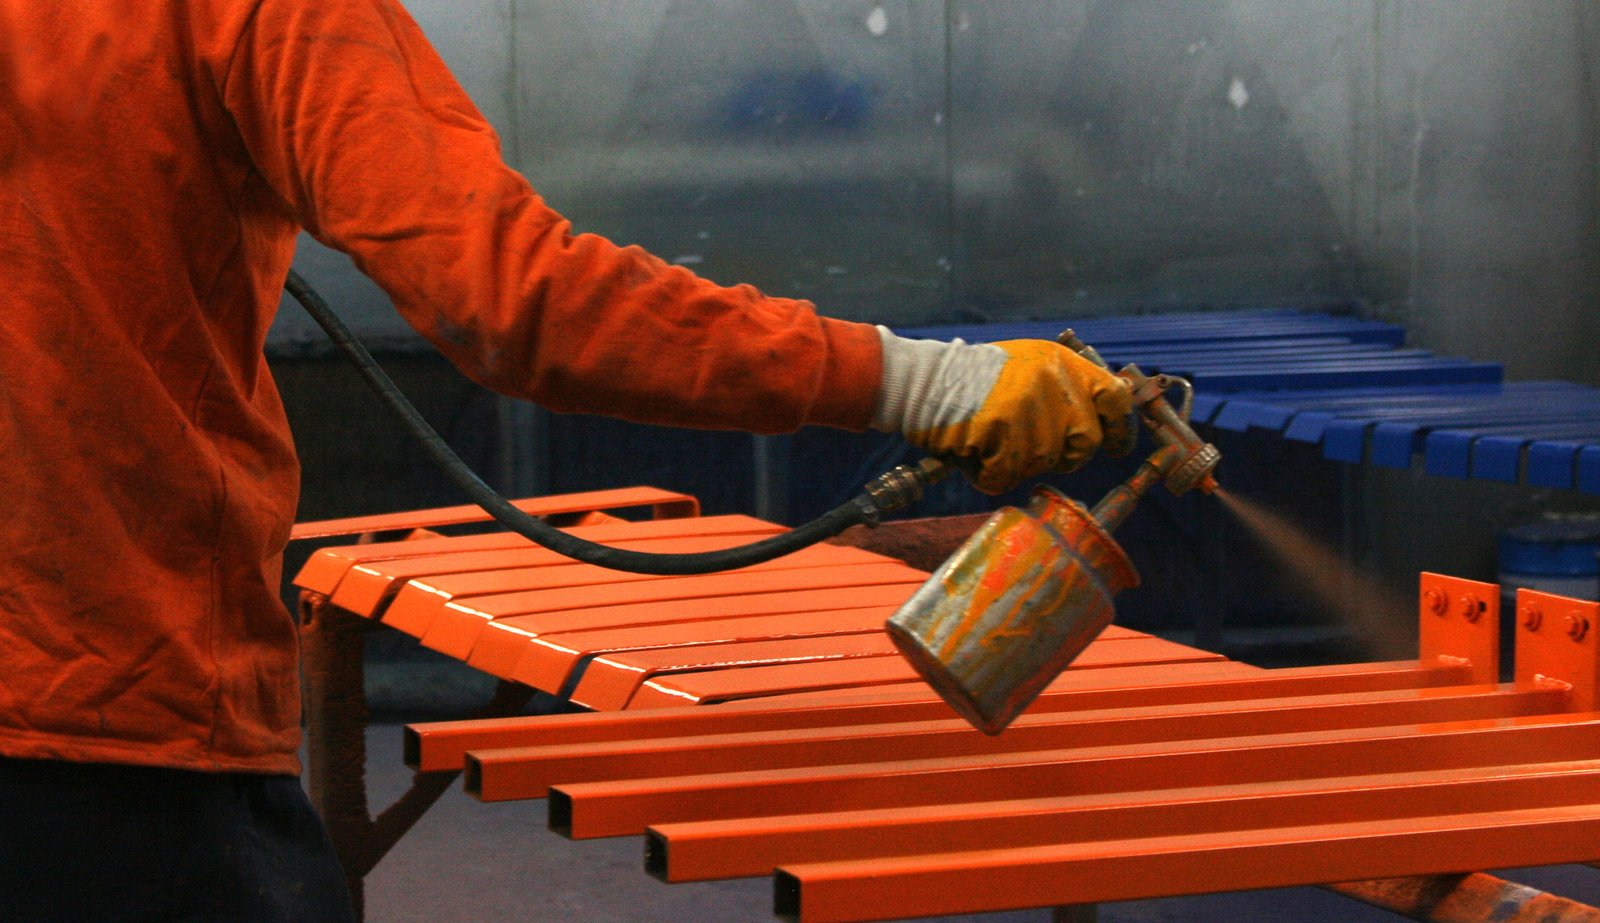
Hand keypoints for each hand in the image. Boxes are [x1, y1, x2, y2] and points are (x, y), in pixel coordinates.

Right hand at [872, 330, 1133, 493]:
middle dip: (1063, 455)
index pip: (1115, 399)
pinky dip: (989, 473)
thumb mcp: (1031, 365)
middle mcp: (1055, 385)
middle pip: (1085, 443)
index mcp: (1064, 364)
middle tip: (1031, 448)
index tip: (1117, 446)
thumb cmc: (974, 377)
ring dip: (1017, 462)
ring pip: (1043, 463)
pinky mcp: (1003, 435)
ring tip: (989, 439)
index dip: (1120, 429)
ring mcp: (1030, 411)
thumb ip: (1066, 388)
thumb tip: (1102, 420)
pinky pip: (1007, 476)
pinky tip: (973, 451)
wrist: (923, 379)